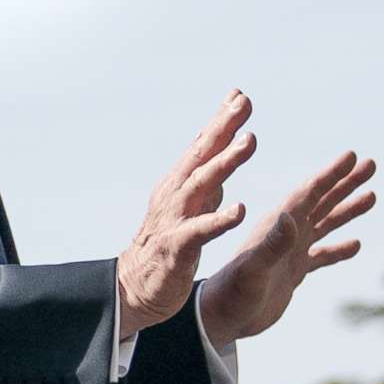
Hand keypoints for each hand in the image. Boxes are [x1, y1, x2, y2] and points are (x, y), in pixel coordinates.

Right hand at [116, 91, 256, 337]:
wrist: (134, 288)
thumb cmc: (167, 246)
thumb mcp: (189, 205)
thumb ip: (208, 178)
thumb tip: (227, 147)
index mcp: (180, 185)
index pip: (202, 146)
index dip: (220, 120)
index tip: (240, 95)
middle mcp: (175, 195)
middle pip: (201, 156)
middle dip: (222, 127)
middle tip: (243, 104)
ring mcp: (174, 219)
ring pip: (201, 185)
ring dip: (225, 162)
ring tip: (249, 142)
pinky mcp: (176, 248)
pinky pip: (200, 231)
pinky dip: (219, 219)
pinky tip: (240, 209)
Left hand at [197, 149, 377, 343]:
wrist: (220, 318)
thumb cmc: (231, 294)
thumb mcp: (253, 270)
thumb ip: (271, 245)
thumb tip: (290, 217)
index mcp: (275, 226)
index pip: (308, 193)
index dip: (331, 175)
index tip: (351, 155)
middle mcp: (284, 234)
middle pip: (321, 201)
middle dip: (345, 183)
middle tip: (370, 164)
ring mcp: (290, 252)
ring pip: (325, 224)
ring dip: (347, 210)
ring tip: (371, 195)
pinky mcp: (293, 272)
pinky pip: (322, 256)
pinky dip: (338, 248)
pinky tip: (356, 244)